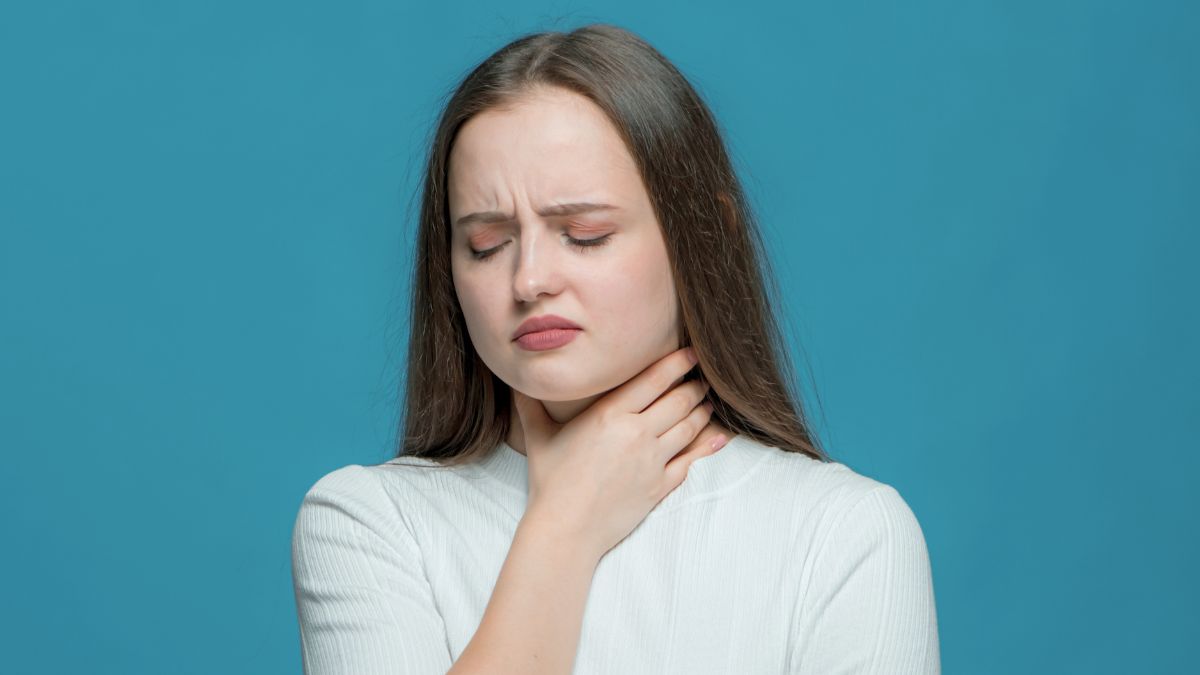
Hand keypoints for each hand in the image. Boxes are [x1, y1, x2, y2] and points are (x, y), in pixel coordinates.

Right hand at [513, 346, 723, 558]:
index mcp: (610, 414)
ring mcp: (652, 461)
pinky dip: (706, 446)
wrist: (566, 530)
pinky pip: (690, 460)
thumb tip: (518, 380)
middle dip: (695, 386)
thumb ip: (530, 404)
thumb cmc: (550, 483)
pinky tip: (718, 437)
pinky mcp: (660, 486)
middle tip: (703, 377)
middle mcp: (636, 433)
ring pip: (690, 427)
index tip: (690, 354)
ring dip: (702, 411)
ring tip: (708, 402)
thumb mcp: (538, 437)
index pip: (654, 379)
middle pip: (679, 400)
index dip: (677, 363)